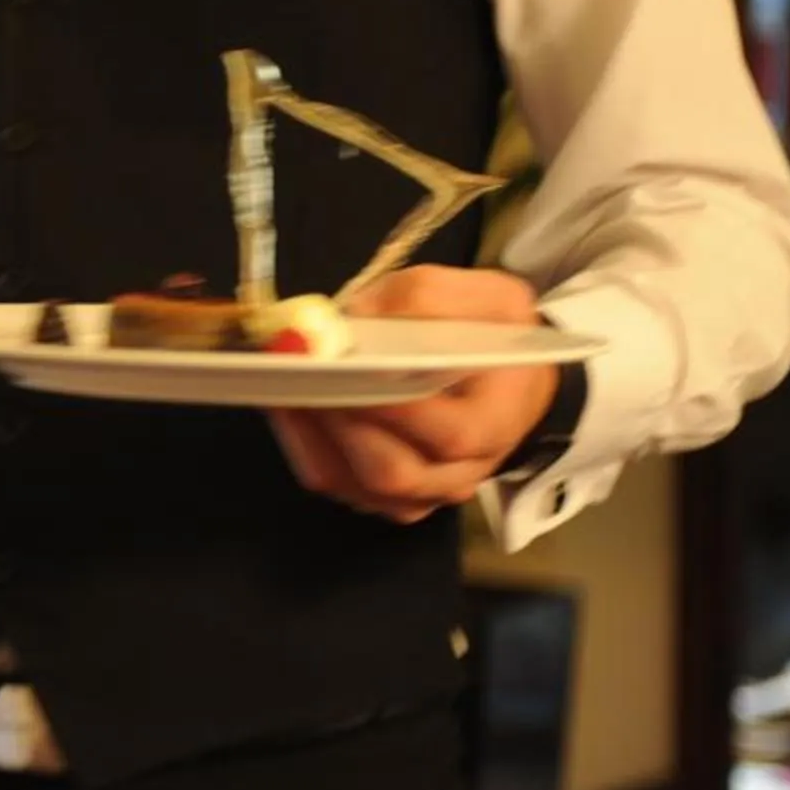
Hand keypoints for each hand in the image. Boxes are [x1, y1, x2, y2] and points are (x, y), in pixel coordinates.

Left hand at [268, 266, 555, 525]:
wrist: (504, 372)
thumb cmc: (490, 332)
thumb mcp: (481, 294)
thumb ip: (423, 298)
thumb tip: (356, 317)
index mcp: (498, 423)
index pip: (449, 436)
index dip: (393, 409)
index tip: (345, 370)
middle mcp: (461, 472)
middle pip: (392, 472)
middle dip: (338, 422)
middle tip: (300, 376)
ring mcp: (422, 492)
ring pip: (352, 485)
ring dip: (310, 433)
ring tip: (284, 384)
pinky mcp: (384, 494)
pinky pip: (334, 481)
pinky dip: (303, 442)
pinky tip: (288, 401)